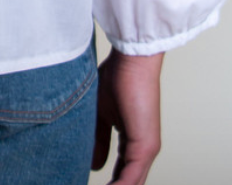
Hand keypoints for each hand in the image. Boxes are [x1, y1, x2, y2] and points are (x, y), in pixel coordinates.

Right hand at [91, 48, 162, 184]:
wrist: (132, 60)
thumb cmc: (118, 78)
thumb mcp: (100, 115)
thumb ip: (98, 140)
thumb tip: (94, 166)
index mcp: (134, 143)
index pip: (122, 173)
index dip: (109, 184)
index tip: (85, 184)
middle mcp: (143, 150)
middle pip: (127, 182)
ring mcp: (146, 150)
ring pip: (131, 184)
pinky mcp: (146, 147)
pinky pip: (132, 179)